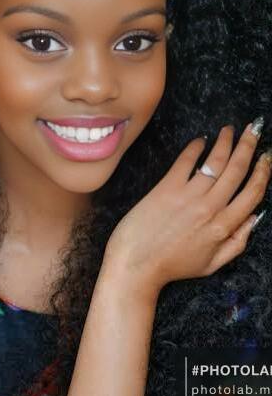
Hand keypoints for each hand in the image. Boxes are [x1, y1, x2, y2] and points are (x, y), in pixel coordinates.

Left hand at [103, 121, 270, 298]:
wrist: (137, 264)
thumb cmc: (172, 266)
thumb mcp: (211, 264)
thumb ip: (237, 243)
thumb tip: (255, 218)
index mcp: (223, 227)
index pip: (252, 193)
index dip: (263, 172)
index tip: (267, 157)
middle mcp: (210, 208)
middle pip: (237, 170)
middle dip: (249, 146)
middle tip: (255, 129)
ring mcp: (188, 196)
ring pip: (215, 162)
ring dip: (226, 141)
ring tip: (230, 129)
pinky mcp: (167, 188)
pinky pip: (185, 161)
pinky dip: (195, 148)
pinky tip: (200, 141)